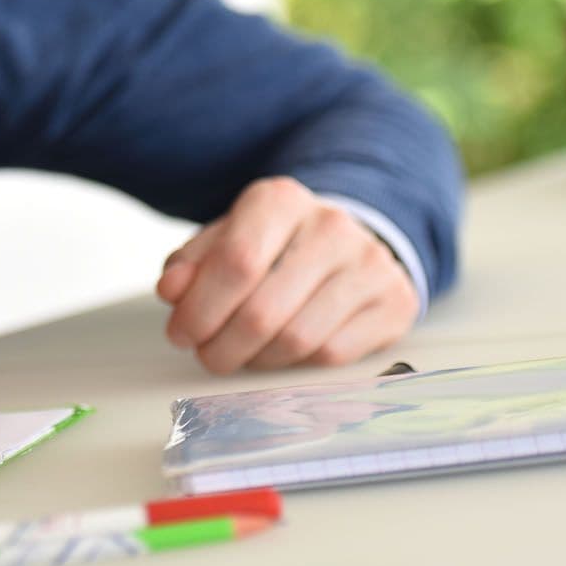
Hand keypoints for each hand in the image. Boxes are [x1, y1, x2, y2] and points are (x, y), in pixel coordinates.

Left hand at [155, 177, 418, 374]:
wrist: (349, 242)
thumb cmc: (273, 246)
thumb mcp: (225, 239)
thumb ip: (191, 263)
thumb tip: (171, 291)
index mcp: (280, 200)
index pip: (235, 262)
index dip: (200, 308)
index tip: (180, 334)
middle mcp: (330, 226)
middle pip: (263, 310)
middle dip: (221, 345)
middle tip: (206, 355)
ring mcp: (369, 264)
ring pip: (297, 338)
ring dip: (255, 360)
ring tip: (238, 354)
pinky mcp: (394, 302)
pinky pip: (331, 353)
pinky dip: (295, 364)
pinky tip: (279, 353)